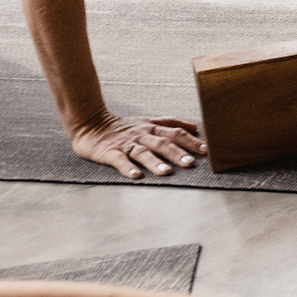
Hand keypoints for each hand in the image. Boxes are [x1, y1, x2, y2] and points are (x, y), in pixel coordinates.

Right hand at [68, 111, 204, 179]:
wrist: (90, 124)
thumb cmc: (123, 126)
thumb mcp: (149, 120)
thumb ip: (171, 123)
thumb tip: (195, 126)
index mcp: (152, 128)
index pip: (175, 133)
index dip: (191, 141)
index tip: (206, 151)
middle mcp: (142, 135)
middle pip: (162, 143)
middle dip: (177, 153)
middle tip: (191, 163)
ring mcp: (126, 144)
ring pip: (142, 152)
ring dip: (155, 162)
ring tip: (166, 172)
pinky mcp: (109, 152)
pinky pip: (119, 160)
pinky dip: (128, 168)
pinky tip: (136, 176)